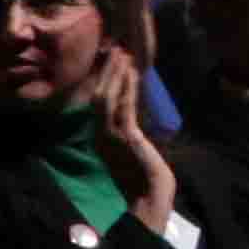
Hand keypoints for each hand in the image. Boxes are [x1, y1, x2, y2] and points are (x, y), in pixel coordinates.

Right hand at [91, 51, 178, 237]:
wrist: (149, 200)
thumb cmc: (146, 181)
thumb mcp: (135, 152)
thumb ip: (130, 133)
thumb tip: (131, 113)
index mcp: (102, 137)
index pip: (99, 103)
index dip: (104, 80)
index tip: (109, 60)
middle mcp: (101, 134)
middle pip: (98, 95)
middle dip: (106, 71)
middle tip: (113, 47)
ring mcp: (110, 135)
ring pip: (107, 98)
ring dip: (115, 74)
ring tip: (121, 53)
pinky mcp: (125, 137)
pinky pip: (123, 106)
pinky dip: (127, 87)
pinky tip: (131, 72)